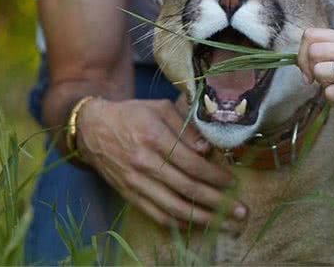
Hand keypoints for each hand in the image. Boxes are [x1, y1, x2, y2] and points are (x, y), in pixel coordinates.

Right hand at [76, 98, 246, 230]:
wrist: (93, 129)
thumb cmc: (132, 114)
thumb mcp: (160, 108)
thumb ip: (185, 127)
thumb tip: (207, 148)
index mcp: (154, 137)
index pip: (191, 163)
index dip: (214, 176)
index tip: (232, 182)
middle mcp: (145, 162)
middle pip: (187, 189)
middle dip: (217, 202)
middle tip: (240, 211)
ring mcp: (136, 182)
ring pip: (174, 207)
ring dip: (203, 218)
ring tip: (225, 224)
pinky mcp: (130, 194)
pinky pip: (157, 214)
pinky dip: (179, 223)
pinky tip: (196, 224)